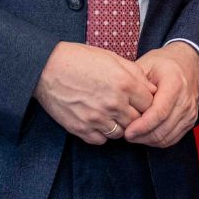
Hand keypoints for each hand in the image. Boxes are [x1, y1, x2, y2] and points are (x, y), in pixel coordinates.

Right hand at [33, 42, 153, 144]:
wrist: (46, 67)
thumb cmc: (80, 59)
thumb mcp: (113, 58)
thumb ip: (135, 74)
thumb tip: (151, 89)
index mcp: (125, 83)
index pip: (150, 103)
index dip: (147, 102)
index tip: (140, 100)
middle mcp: (113, 103)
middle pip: (138, 120)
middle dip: (136, 115)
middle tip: (128, 109)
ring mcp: (97, 118)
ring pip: (121, 133)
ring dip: (120, 125)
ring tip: (112, 115)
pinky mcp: (80, 128)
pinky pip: (101, 140)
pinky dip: (102, 134)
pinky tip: (98, 122)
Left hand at [124, 43, 198, 148]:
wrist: (187, 63)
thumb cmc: (163, 64)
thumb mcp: (146, 65)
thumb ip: (134, 83)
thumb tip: (120, 102)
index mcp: (175, 84)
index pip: (159, 113)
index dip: (142, 126)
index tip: (127, 131)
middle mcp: (186, 99)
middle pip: (162, 128)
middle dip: (142, 136)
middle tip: (126, 134)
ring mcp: (190, 111)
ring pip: (167, 137)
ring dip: (148, 140)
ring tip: (133, 135)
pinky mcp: (191, 120)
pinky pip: (172, 139)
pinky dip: (157, 141)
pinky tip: (145, 135)